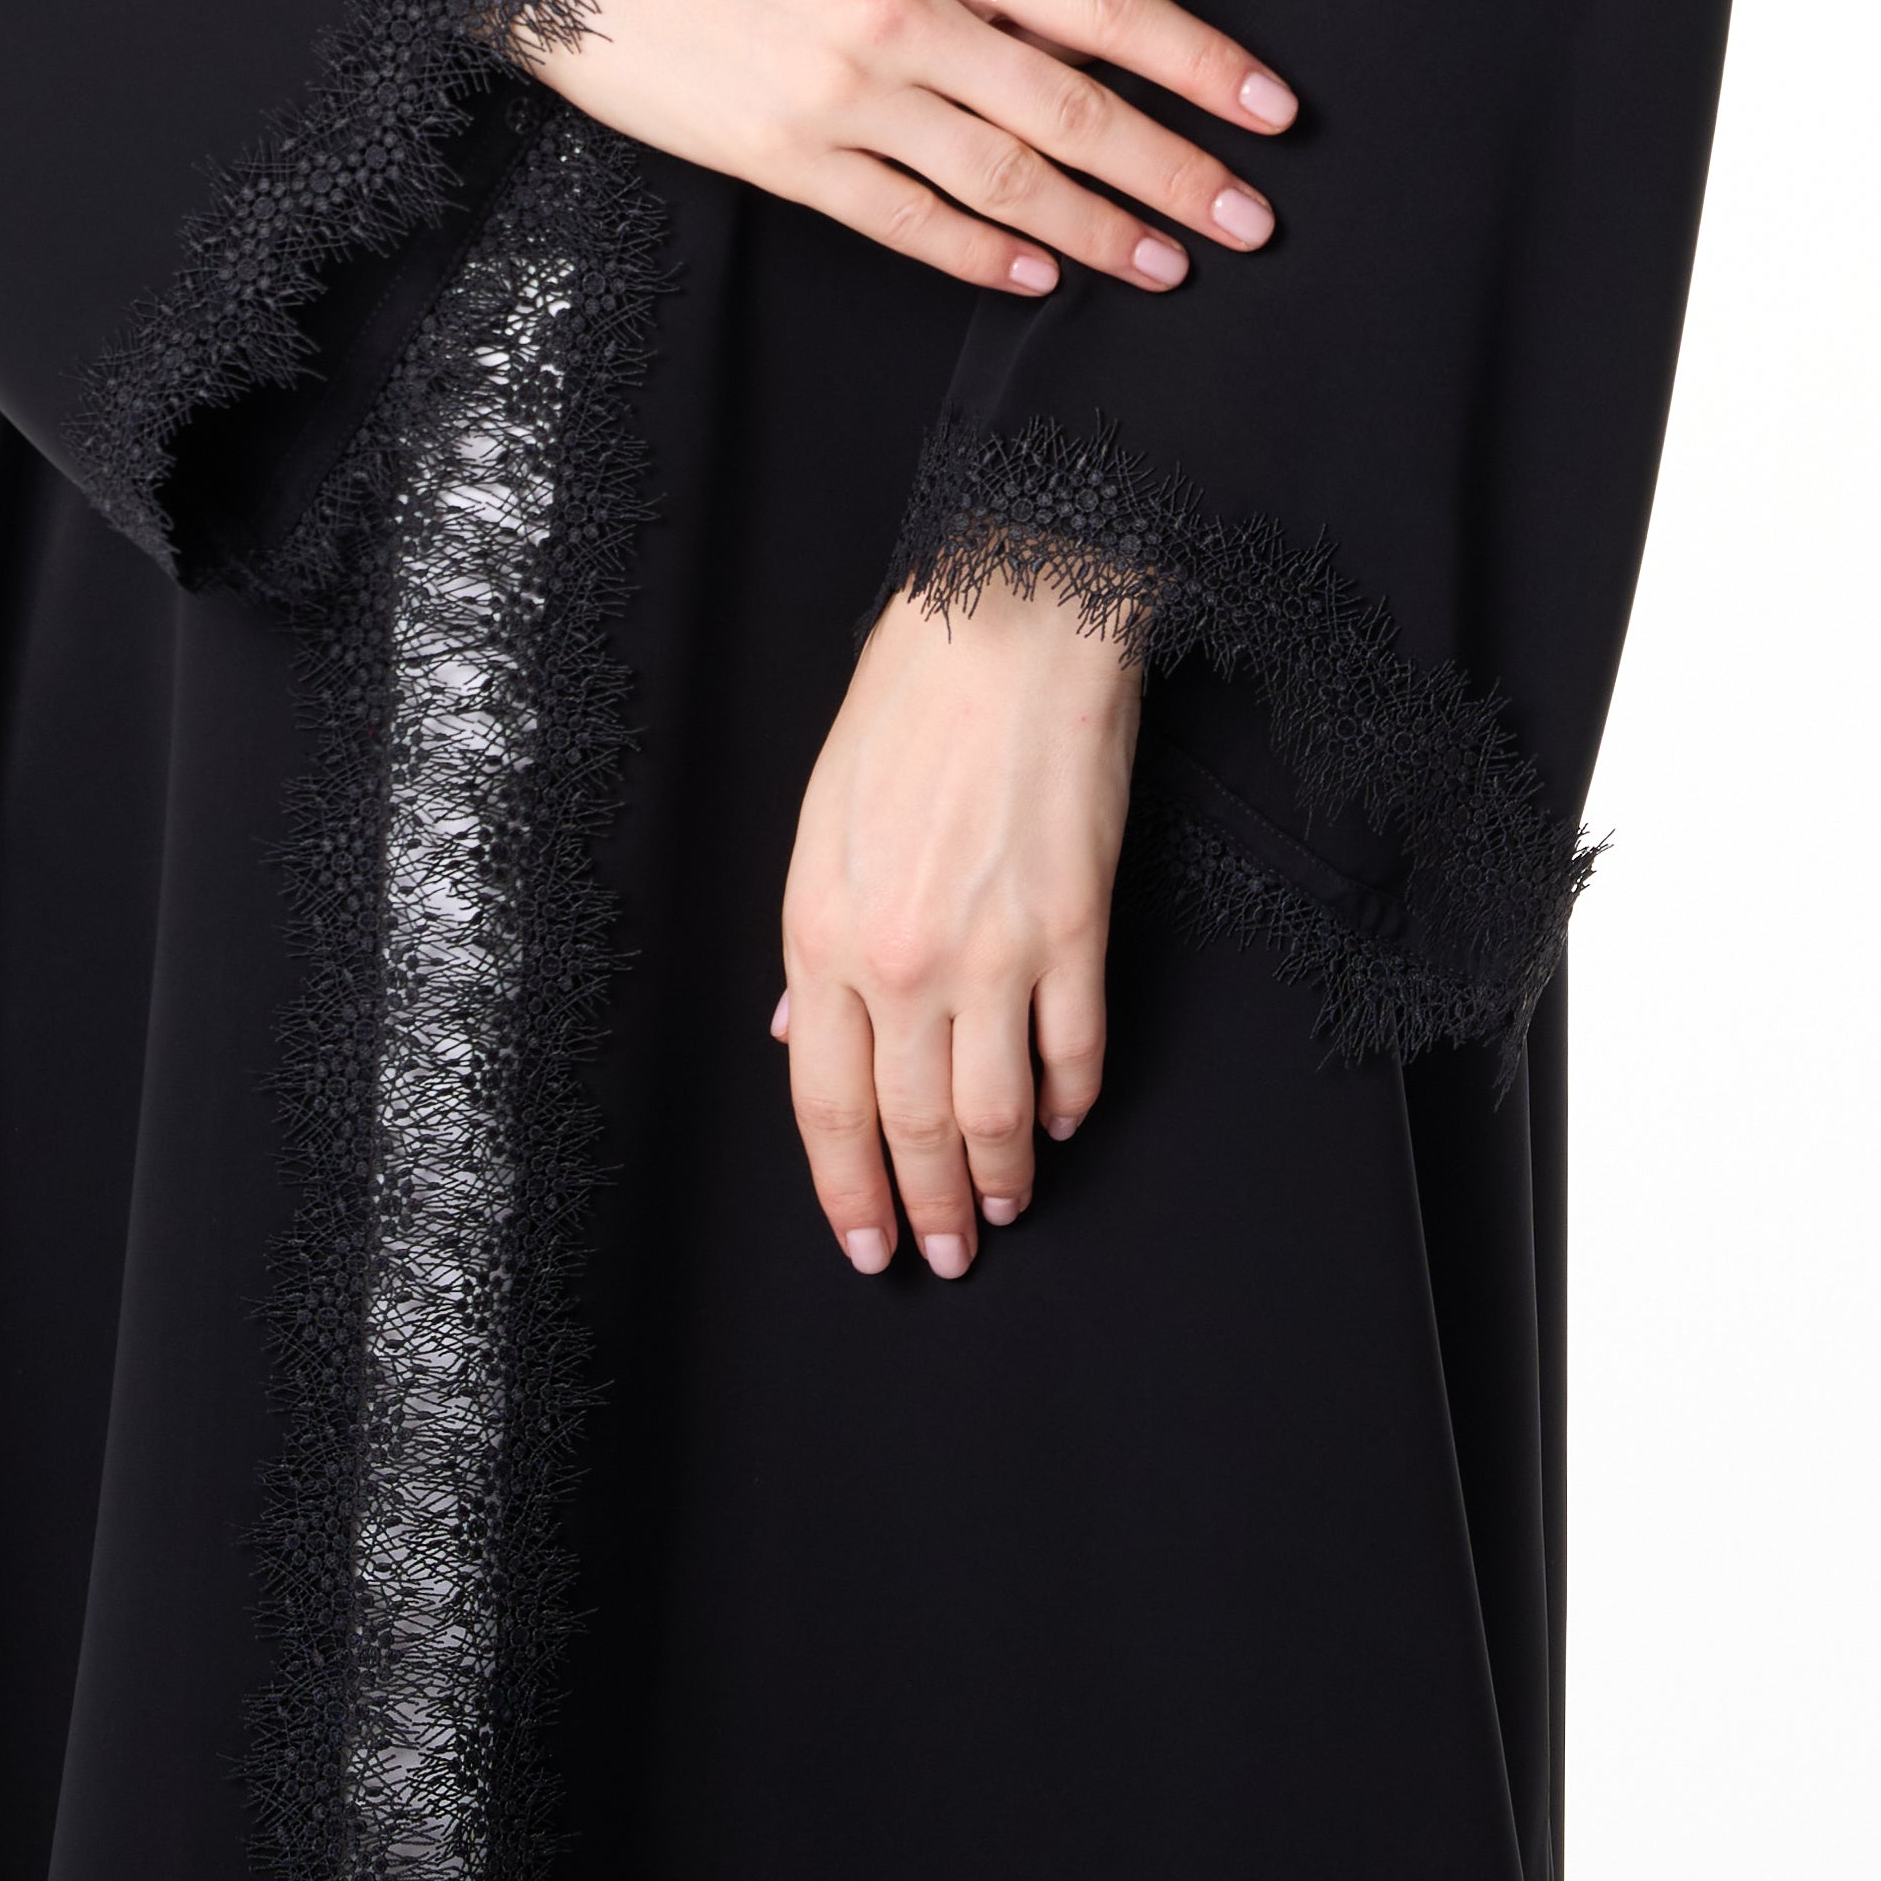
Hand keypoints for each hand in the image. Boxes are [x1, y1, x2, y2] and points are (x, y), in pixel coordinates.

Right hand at [521, 0, 1294, 294]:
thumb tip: (1085, 44)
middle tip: (1248, 220)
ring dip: (1096, 230)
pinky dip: (980, 256)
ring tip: (1162, 266)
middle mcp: (901, 14)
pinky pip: (906, 221)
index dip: (1198, 61)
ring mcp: (843, 92)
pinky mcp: (784, 157)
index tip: (1271, 109)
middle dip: (1174, 171)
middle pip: (1072, 109)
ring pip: (1003, 178)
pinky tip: (1035, 278)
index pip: (1102, 7)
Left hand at [775, 582, 1142, 1276]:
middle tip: (945, 1253)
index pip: (825, 1104)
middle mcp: (901, 959)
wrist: (1008, 626)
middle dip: (927, 1207)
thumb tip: (803, 1037)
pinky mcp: (1076, 928)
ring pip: (994, 1111)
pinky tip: (1063, 1121)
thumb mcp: (819, 824)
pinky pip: (1075, 1049)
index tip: (867, 1240)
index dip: (847, 1190)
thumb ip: (811, 948)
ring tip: (1005, 1207)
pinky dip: (1071, 1100)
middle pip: (909, 1125)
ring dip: (1001, 1176)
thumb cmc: (907, 705)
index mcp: (821, 933)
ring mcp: (995, 950)